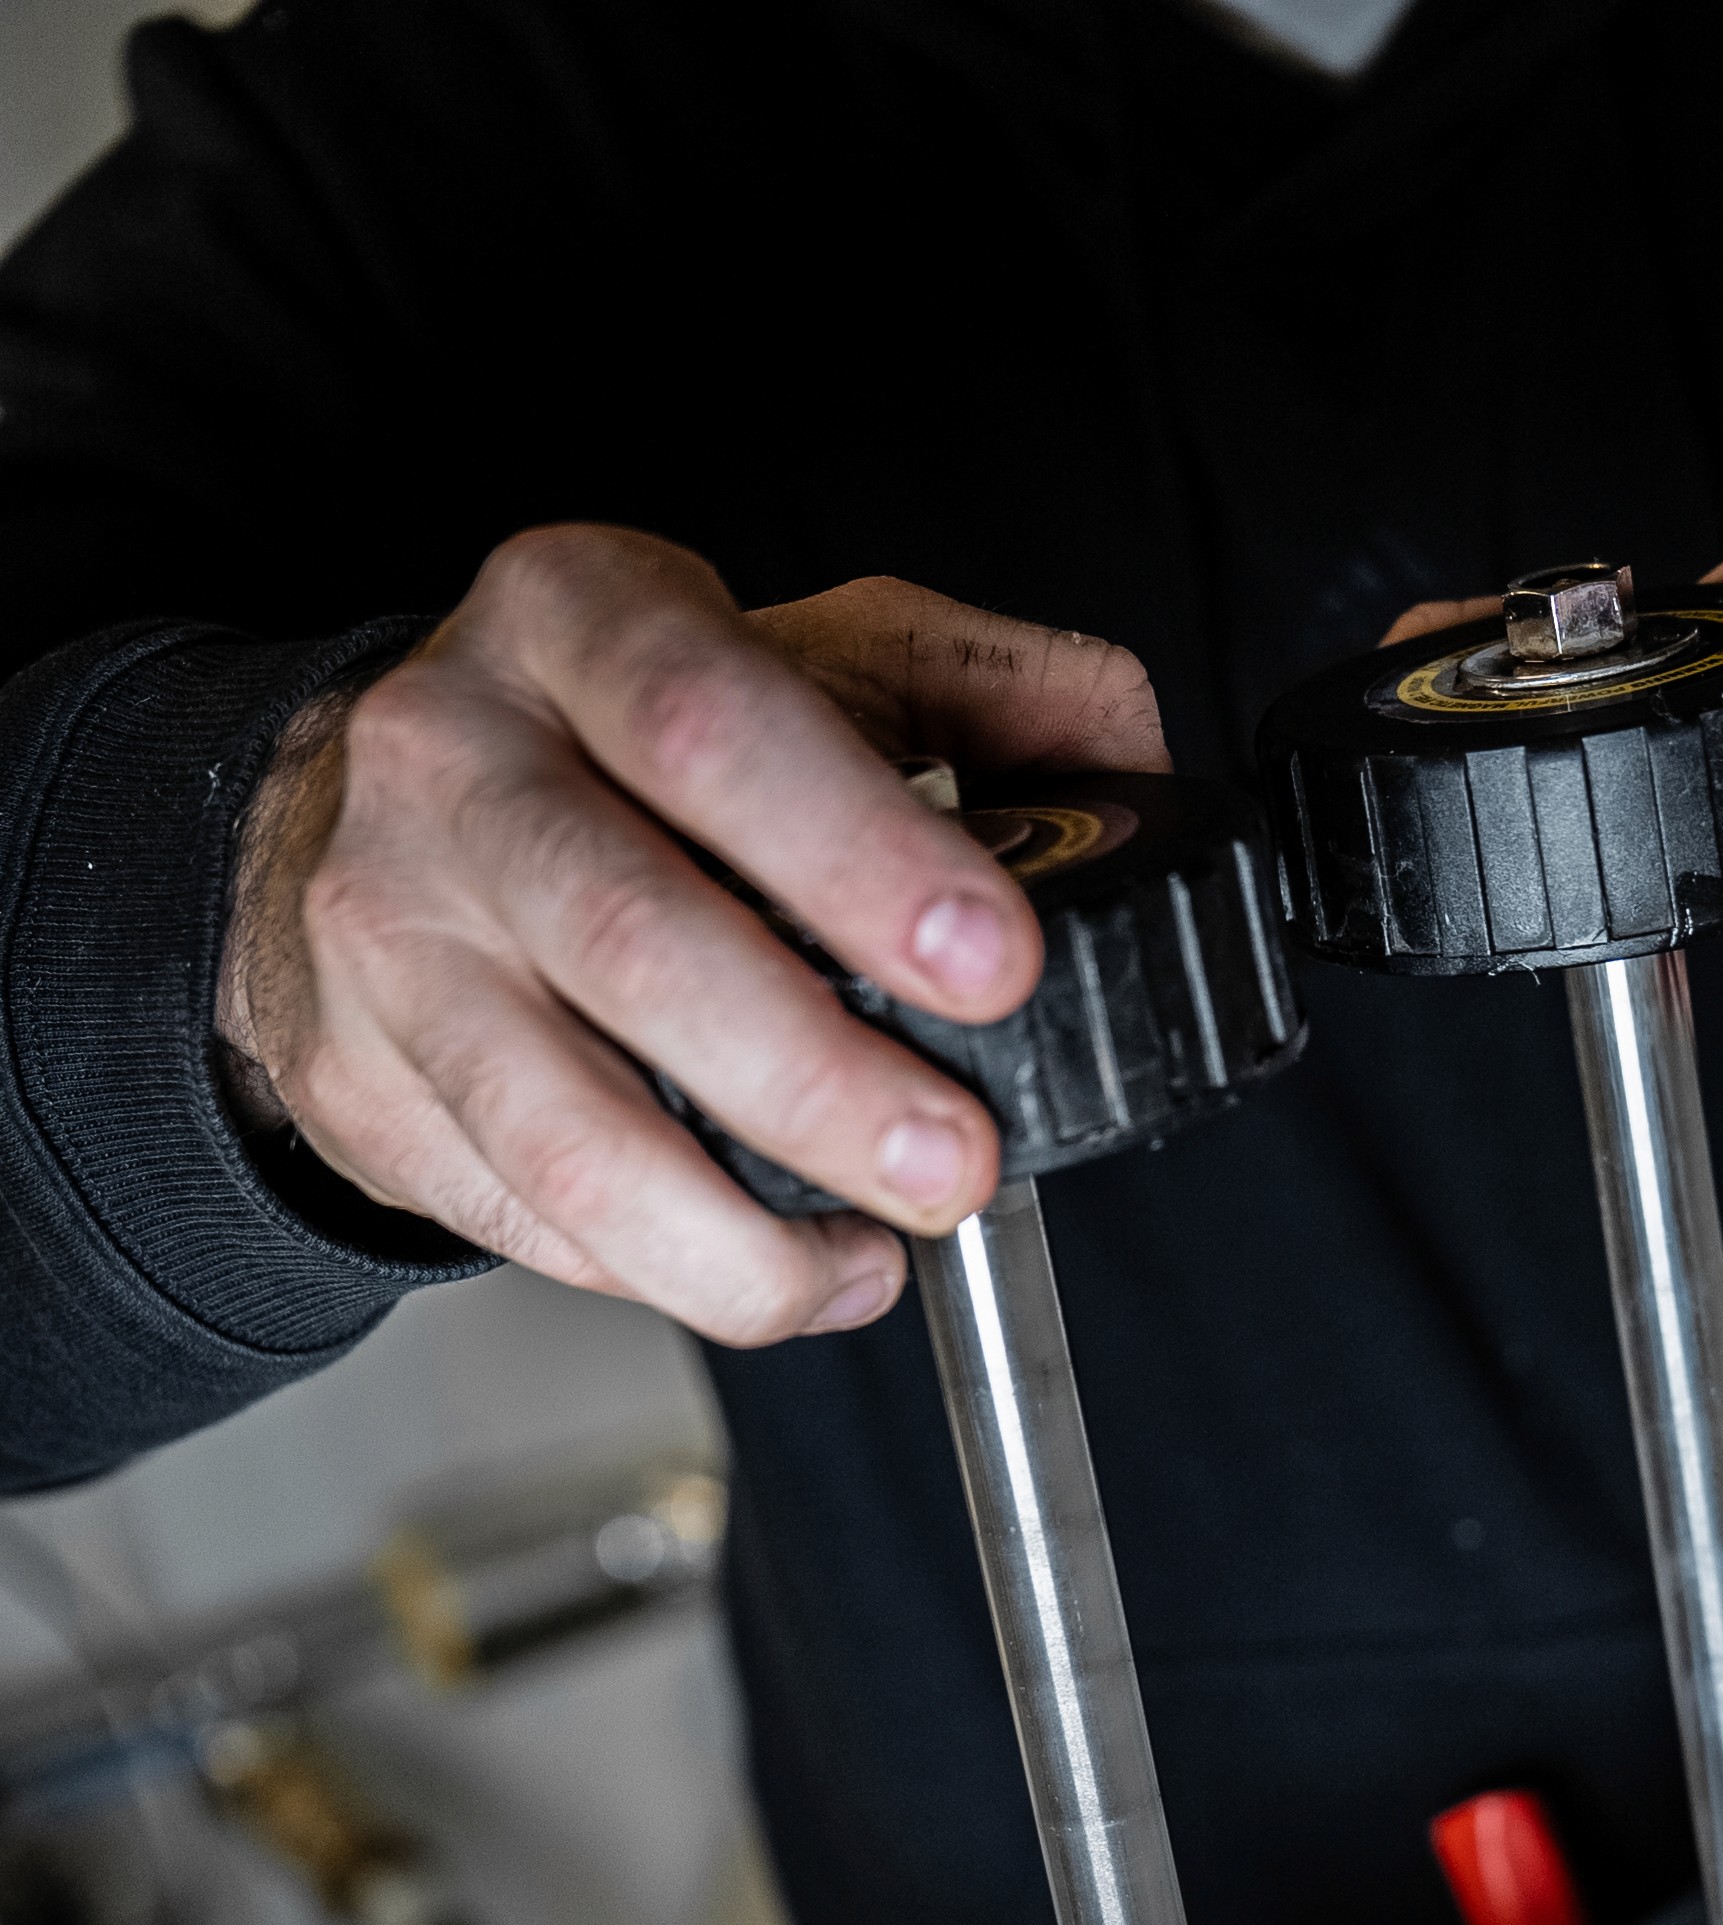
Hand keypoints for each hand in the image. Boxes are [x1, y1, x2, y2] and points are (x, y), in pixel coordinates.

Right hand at [216, 527, 1168, 1341]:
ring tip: (871, 1258)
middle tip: (954, 1163)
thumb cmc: (611, 745)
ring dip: (742, 1237)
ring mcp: (388, 932)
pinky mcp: (361, 1082)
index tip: (991, 965)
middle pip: (635, 940)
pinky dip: (668, 1276)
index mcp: (573, 619)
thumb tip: (1129, 758)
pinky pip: (530, 1216)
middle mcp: (451, 762)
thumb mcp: (788, 652)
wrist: (366, 817)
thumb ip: (977, 690)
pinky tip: (776, 1270)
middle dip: (821, 1084)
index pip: (713, 724)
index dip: (864, 859)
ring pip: (566, 1130)